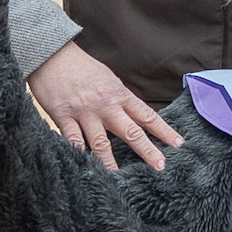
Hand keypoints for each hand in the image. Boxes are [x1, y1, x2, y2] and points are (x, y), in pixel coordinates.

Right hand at [26, 40, 179, 167]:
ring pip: (101, 143)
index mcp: (119, 94)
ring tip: (120, 178)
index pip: (147, 115)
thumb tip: (132, 114)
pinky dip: (79, 154)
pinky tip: (85, 169)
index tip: (178, 144)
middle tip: (161, 166)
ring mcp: (85, 112)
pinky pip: (73, 139)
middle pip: (131, 131)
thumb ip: (119, 98)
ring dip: (111, 162)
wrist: (52, 53)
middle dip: (147, 150)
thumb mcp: (107, 78)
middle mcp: (106, 105)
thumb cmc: (80, 66)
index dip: (164, 131)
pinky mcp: (63, 116)